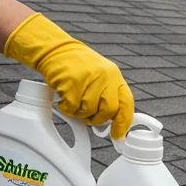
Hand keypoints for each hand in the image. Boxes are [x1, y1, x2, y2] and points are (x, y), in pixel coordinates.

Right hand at [4, 13, 134, 138]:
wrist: (58, 51)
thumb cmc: (79, 67)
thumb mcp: (101, 76)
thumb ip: (108, 94)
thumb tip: (113, 121)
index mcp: (115, 76)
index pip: (127, 102)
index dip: (124, 122)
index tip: (118, 135)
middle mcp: (105, 77)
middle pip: (109, 110)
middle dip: (98, 119)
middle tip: (87, 117)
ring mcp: (89, 79)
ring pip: (88, 111)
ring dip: (79, 113)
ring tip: (73, 102)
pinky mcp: (72, 83)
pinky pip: (71, 107)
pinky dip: (66, 108)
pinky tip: (64, 98)